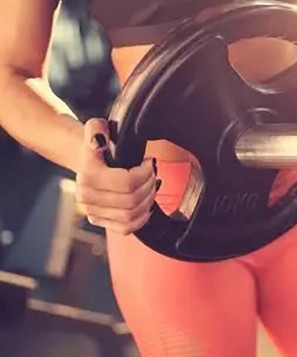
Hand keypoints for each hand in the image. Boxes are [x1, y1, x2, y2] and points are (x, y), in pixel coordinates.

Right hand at [75, 119, 158, 234]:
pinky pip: (124, 228)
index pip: (127, 182)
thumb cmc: (96, 145)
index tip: (149, 163)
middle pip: (131, 200)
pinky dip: (140, 220)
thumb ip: (96, 129)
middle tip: (153, 174)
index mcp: (88, 175)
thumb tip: (99, 140)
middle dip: (149, 186)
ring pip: (130, 215)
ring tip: (151, 187)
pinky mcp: (99, 220)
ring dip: (147, 201)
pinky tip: (146, 208)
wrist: (84, 159)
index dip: (145, 173)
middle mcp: (87, 196)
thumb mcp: (95, 129)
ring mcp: (93, 210)